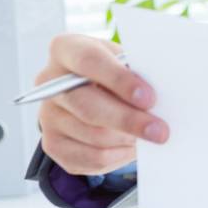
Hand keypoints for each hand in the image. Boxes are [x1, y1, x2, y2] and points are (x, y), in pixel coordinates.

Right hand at [35, 34, 168, 175]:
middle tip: (160, 131)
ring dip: (128, 140)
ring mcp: (48, 115)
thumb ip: (135, 72)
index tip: (148, 98)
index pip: (89, 61)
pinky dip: (118, 156)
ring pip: (94, 136)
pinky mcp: (52, 143)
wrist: (90, 90)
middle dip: (129, 121)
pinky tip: (131, 146)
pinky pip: (91, 158)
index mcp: (66, 49)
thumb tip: (159, 100)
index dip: (119, 80)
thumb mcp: (122, 60)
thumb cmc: (112, 71)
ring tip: (149, 136)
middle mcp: (49, 82)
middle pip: (89, 107)